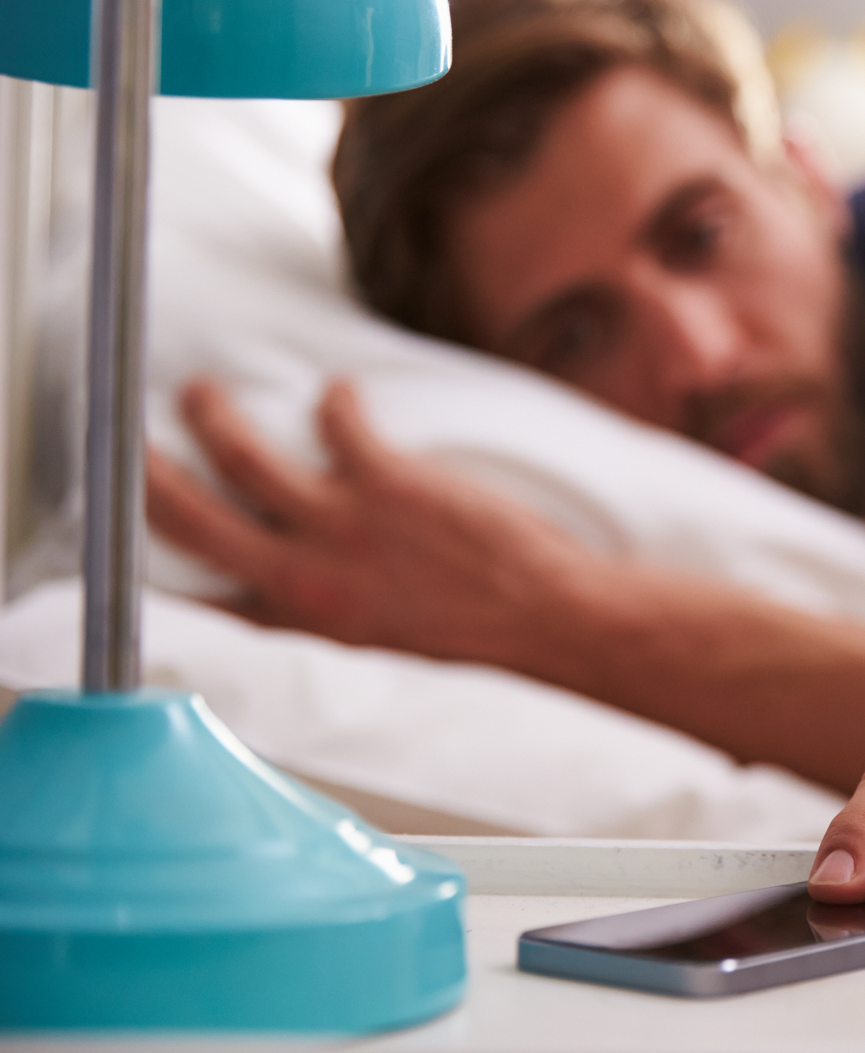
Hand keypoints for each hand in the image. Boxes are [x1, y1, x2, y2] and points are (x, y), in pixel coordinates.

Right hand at [146, 377, 595, 664]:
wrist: (549, 628)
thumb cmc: (479, 647)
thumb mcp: (380, 658)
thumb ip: (330, 630)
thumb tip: (304, 608)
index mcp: (301, 627)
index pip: (202, 602)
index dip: (156, 571)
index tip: (128, 539)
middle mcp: (306, 579)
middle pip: (191, 520)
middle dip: (147, 477)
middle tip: (131, 447)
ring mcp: (343, 527)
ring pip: (244, 456)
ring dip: (214, 417)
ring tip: (204, 394)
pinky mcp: (389, 482)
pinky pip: (338, 422)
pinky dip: (336, 402)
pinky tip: (341, 393)